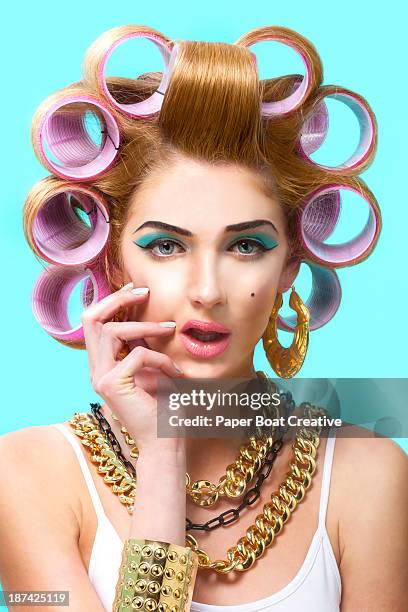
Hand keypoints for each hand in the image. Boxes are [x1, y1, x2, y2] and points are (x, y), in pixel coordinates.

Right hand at [80, 283, 184, 455]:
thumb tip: (144, 318)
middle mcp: (96, 371)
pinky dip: (161, 358)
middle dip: (117, 300)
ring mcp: (101, 378)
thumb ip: (142, 347)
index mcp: (102, 366)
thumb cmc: (164, 407)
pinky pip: (139, 354)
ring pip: (110, 331)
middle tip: (144, 291)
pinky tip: (175, 373)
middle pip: (91, 319)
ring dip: (145, 326)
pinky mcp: (114, 384)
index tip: (135, 290)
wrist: (165, 442)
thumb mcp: (152, 369)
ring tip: (170, 329)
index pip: (93, 324)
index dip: (111, 302)